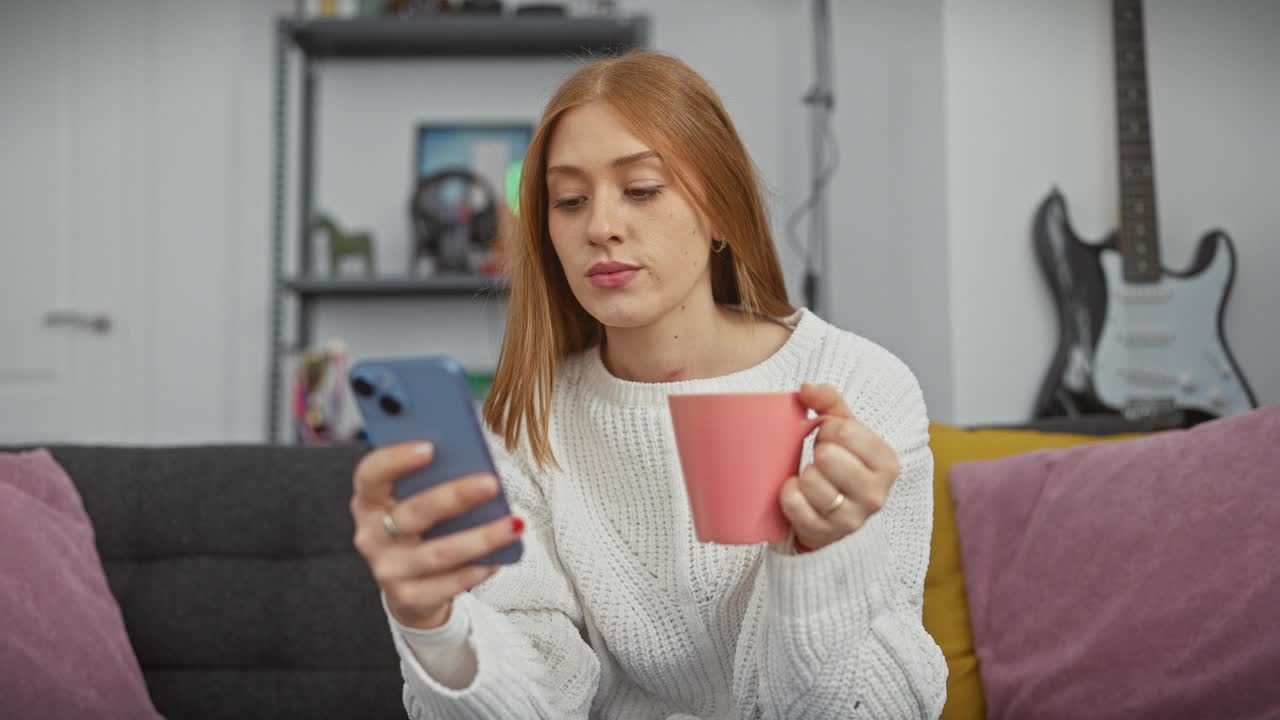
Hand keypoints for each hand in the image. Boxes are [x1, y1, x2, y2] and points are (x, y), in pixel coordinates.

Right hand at [350, 441, 524, 628]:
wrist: (410, 590)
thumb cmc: (421, 530)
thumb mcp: (415, 501)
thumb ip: (433, 480)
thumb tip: (473, 462)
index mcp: (368, 501)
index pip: (370, 474)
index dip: (395, 459)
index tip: (430, 447)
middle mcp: (371, 536)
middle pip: (413, 513)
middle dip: (455, 496)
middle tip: (491, 483)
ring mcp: (388, 570)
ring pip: (439, 553)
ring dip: (481, 537)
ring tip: (514, 524)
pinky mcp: (408, 598)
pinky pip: (449, 584)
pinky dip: (478, 569)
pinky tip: (501, 557)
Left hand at [779, 383, 901, 551]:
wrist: (834, 513)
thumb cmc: (842, 462)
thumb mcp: (844, 429)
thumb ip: (829, 400)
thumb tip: (806, 388)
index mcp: (887, 463)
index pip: (843, 430)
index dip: (828, 428)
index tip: (831, 438)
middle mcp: (876, 494)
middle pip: (827, 456)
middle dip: (818, 452)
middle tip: (821, 459)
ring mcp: (851, 518)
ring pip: (810, 481)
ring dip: (803, 474)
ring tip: (811, 477)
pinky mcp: (825, 534)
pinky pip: (794, 505)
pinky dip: (788, 494)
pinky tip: (796, 492)